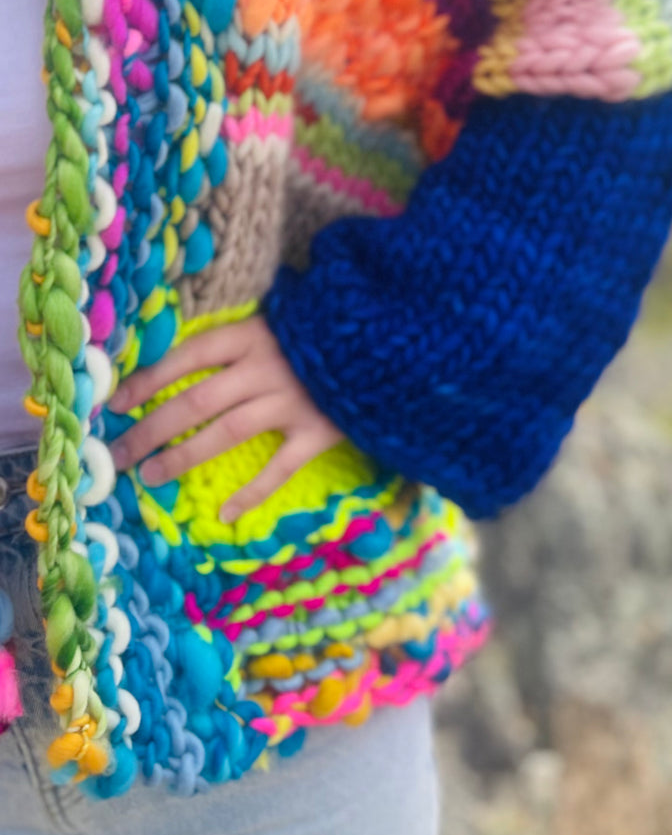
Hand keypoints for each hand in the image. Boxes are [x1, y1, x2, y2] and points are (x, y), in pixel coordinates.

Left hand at [109, 314, 342, 522]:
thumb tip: (190, 358)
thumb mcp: (282, 320)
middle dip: (152, 427)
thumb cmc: (326, 330)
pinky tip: (226, 514)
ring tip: (152, 475)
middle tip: (119, 454)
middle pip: (196, 400)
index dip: (149, 379)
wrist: (391, 341)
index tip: (117, 402)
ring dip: (184, 456)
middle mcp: (266, 368)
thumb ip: (244, 339)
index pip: (189, 356)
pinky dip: (253, 492)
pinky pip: (279, 467)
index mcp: (253, 335)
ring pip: (226, 432)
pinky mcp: (319, 430)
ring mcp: (292, 401)